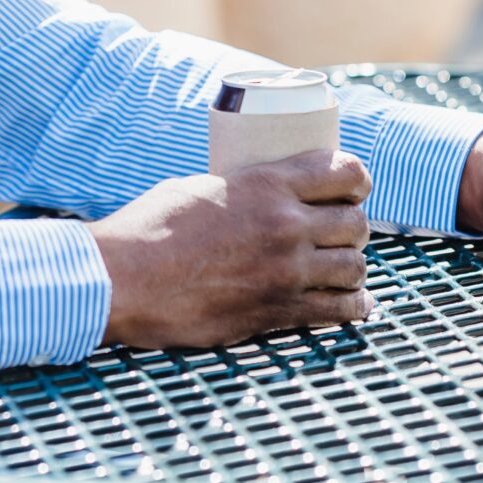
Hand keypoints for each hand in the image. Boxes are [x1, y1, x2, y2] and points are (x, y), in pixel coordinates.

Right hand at [88, 150, 374, 347]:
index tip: (353, 189)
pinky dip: (353, 306)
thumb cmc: (150, 229)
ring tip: (340, 269)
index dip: (357, 180)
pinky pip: (339, 310)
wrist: (125, 279)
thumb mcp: (202, 186)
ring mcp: (286, 270)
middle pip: (355, 223)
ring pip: (354, 266)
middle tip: (339, 234)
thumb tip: (257, 194)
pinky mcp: (278, 310)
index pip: (345, 172)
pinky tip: (353, 303)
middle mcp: (286, 224)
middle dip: (352, 227)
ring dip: (351, 266)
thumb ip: (242, 191)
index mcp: (267, 183)